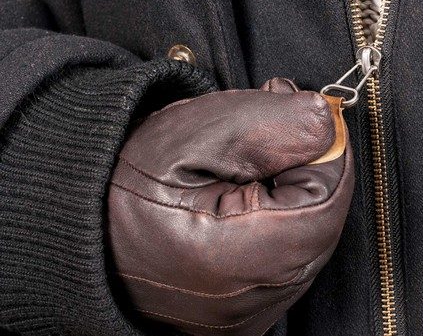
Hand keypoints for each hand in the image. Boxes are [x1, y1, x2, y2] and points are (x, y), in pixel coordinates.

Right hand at [107, 78, 353, 335]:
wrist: (86, 235)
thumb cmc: (124, 186)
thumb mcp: (191, 134)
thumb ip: (267, 124)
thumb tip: (326, 121)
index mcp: (233, 258)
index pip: (325, 198)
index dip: (322, 149)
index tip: (296, 117)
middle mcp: (249, 301)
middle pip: (324, 220)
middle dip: (306, 165)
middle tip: (267, 131)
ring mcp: (251, 314)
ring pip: (312, 238)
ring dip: (294, 191)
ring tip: (246, 165)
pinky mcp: (250, 314)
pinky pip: (293, 259)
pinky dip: (283, 220)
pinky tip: (246, 199)